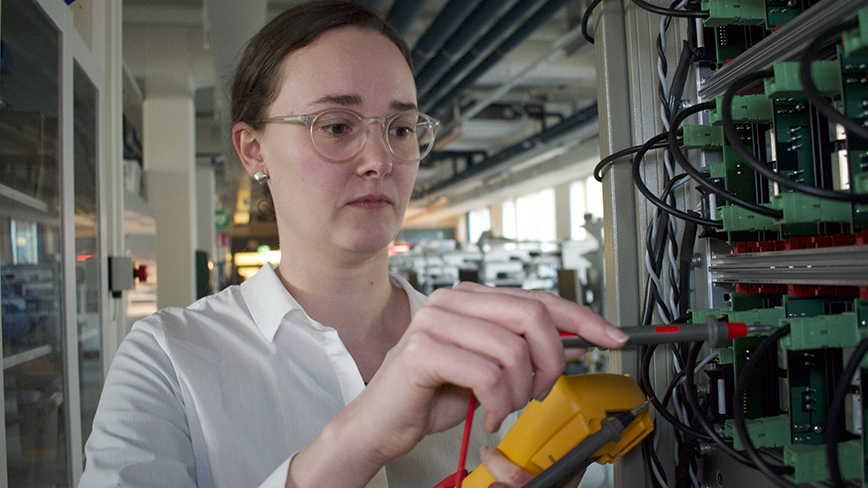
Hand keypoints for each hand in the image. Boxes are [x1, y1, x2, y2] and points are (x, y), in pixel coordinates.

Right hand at [288, 283, 625, 486]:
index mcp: (470, 297)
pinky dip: (498, 403)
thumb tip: (576, 341)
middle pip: (533, 316)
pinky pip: (488, 375)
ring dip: (520, 392)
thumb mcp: (489, 367)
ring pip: (513, 351)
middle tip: (540, 390)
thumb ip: (522, 348)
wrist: (381, 422)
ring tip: (504, 407)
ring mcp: (435, 321)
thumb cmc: (431, 393)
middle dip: (552, 361)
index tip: (612, 337)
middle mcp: (452, 300)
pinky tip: (486, 413)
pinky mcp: (423, 351)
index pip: (539, 297)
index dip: (583, 318)